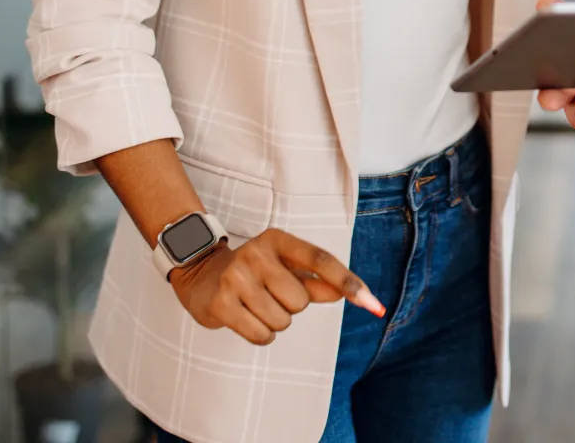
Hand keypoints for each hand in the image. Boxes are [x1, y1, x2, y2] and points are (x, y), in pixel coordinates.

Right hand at [169, 229, 383, 345]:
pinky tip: (246, 318)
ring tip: (257, 306)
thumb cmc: (256, 273)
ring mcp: (236, 277)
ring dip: (275, 322)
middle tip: (271, 295)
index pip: (321, 261)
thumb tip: (347, 293)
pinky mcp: (221, 302)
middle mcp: (257, 253)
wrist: (202, 275)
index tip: (372, 303)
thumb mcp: (286, 269)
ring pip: (282, 321)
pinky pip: (261, 335)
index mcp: (278, 240)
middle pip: (301, 301)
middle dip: (292, 307)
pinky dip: (261, 335)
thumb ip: (318, 282)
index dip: (347, 282)